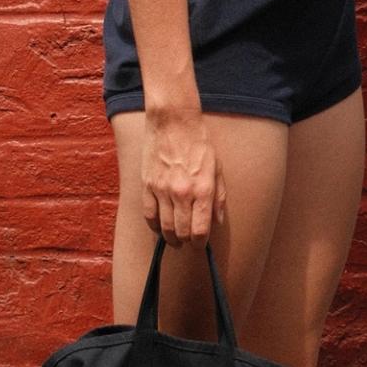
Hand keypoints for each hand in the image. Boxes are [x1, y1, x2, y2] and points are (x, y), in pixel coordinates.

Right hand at [140, 103, 223, 242]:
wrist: (173, 122)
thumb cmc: (199, 143)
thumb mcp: (217, 168)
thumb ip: (219, 197)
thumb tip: (217, 221)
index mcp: (203, 189)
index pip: (200, 229)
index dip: (201, 243)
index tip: (201, 244)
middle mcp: (182, 192)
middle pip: (182, 232)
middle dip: (186, 242)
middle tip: (188, 242)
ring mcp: (162, 190)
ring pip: (164, 227)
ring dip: (170, 238)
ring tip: (175, 240)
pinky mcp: (147, 185)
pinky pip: (148, 215)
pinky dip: (154, 226)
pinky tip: (159, 228)